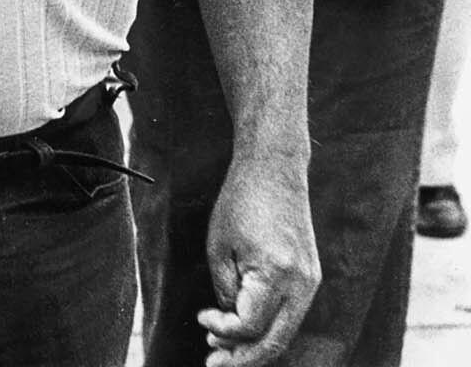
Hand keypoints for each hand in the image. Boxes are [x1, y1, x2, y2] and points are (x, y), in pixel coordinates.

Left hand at [199, 153, 319, 366]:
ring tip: (224, 350)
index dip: (222, 332)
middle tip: (214, 365)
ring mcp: (310, 282)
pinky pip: (290, 315)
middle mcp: (301, 284)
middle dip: (243, 360)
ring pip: (285, 333)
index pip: (250, 327)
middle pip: (275, 343)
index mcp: (277, 275)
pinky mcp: (310, 277)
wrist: (274, 167)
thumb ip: (227, 292)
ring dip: (255, 346)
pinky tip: (246, 329)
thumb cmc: (241, 201)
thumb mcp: (220, 246)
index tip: (202, 319)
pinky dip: (269, 327)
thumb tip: (231, 326)